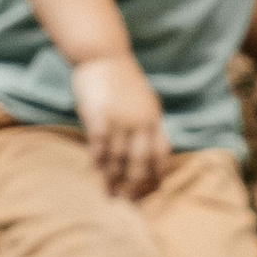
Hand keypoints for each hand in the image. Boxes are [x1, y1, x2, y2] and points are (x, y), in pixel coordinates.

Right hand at [72, 50, 170, 201]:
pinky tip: (96, 170)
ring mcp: (119, 120)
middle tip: (129, 201)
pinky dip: (98, 160)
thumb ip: (148, 125)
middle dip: (135, 184)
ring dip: (114, 178)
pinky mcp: (99, 116)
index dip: (158, 174)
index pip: (161, 154)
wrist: (104, 56)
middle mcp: (139, 122)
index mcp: (153, 119)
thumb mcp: (146, 101)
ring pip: (118, 158)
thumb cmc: (124, 80)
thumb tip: (152, 151)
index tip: (154, 190)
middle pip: (140, 162)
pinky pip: (99, 145)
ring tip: (110, 193)